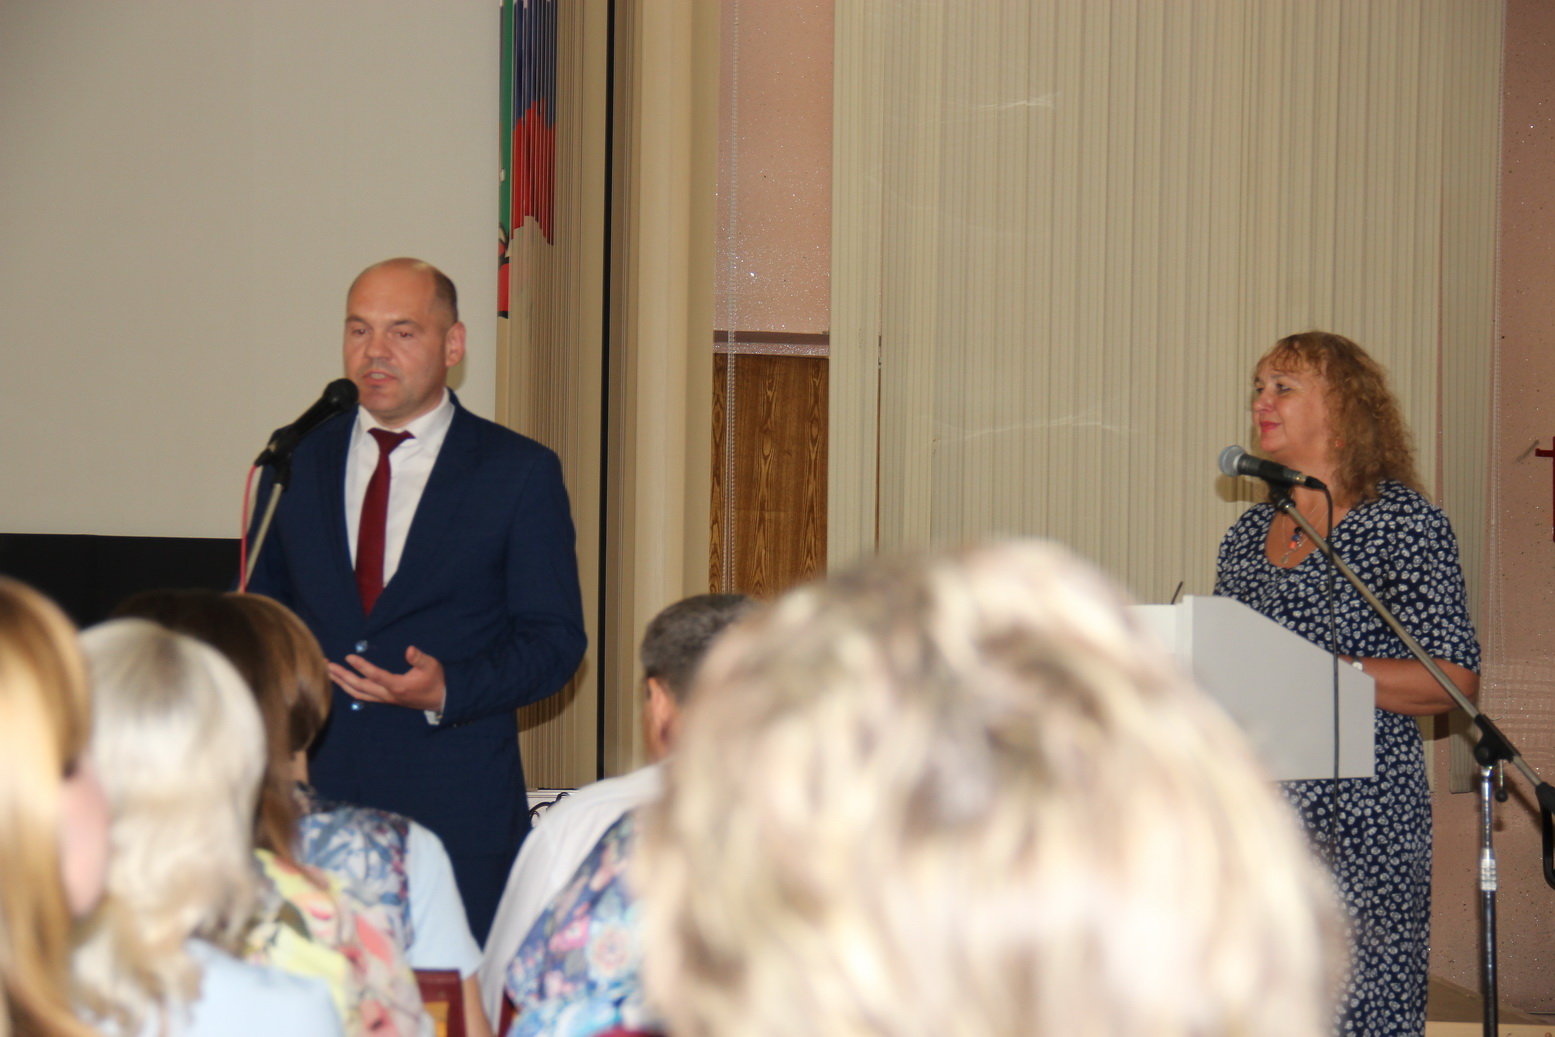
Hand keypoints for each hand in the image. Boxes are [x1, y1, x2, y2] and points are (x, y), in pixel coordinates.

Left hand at [330, 646, 446, 712]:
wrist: (440, 700)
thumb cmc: (435, 681)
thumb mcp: (431, 666)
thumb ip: (419, 658)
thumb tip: (409, 649)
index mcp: (398, 686)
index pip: (375, 676)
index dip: (361, 666)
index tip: (348, 656)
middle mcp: (387, 694)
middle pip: (359, 687)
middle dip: (342, 676)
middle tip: (327, 665)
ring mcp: (385, 699)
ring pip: (358, 693)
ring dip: (342, 683)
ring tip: (329, 672)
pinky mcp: (385, 699)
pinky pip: (362, 695)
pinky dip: (350, 688)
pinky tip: (343, 682)